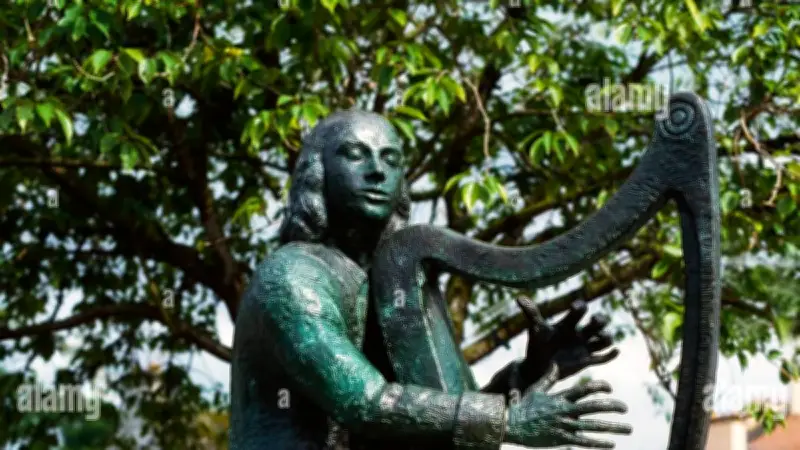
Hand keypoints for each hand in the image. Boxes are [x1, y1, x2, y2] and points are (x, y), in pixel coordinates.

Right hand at [506, 365, 630, 448]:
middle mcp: (565, 410)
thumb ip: (549, 378)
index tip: (610, 388)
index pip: (585, 389)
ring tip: (628, 428)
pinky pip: (584, 441)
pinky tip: (612, 444)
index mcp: (560, 397)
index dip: (600, 387)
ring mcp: (565, 426)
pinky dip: (599, 443)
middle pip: (595, 406)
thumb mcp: (536, 390)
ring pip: (594, 426)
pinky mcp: (562, 439)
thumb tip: (555, 364)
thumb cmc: (524, 407)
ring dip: (613, 427)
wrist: (512, 425)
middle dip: (613, 407)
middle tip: (626, 408)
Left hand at [518, 297, 618, 383]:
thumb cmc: (537, 345)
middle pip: (597, 323)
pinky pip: (602, 358)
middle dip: (600, 320)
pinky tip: (616, 351)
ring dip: (607, 338)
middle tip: (595, 322)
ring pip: (604, 340)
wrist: (536, 368)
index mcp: (568, 324)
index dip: (580, 308)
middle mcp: (579, 333)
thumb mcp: (535, 330)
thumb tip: (519, 298)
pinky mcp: (586, 361)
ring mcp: (584, 347)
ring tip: (603, 338)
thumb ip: (531, 314)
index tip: (576, 308)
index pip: (579, 311)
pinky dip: (611, 355)